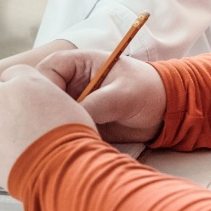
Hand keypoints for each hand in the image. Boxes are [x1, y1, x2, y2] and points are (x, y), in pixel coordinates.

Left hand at [0, 65, 96, 188]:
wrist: (62, 166)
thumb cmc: (72, 139)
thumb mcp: (69, 105)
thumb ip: (49, 98)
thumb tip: (49, 106)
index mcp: (25, 79)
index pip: (11, 75)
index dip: (16, 89)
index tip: (22, 102)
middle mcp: (2, 93)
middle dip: (0, 106)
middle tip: (15, 124)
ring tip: (7, 143)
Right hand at [35, 50, 165, 142]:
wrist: (166, 111)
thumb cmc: (148, 91)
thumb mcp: (123, 94)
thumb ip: (98, 102)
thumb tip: (73, 117)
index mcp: (80, 63)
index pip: (49, 69)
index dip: (45, 86)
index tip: (53, 107)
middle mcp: (73, 83)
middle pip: (44, 93)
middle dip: (46, 110)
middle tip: (58, 128)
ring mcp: (76, 103)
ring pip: (53, 114)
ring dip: (56, 127)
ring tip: (68, 139)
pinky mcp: (81, 122)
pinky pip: (65, 130)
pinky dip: (65, 139)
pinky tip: (73, 146)